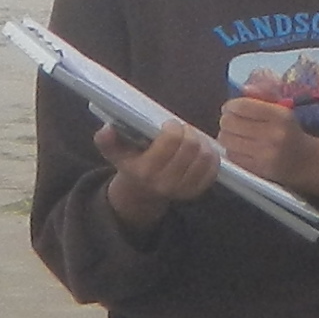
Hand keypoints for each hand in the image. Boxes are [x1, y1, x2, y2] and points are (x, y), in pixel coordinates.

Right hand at [98, 117, 220, 231]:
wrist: (140, 193)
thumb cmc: (130, 164)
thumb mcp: (114, 152)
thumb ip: (106, 140)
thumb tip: (107, 129)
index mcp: (145, 170)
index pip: (171, 140)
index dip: (174, 127)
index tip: (168, 124)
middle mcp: (165, 182)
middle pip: (191, 146)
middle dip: (188, 132)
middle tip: (182, 129)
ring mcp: (182, 189)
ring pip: (205, 157)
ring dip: (202, 142)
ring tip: (192, 138)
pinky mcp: (196, 192)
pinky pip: (212, 170)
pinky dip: (211, 156)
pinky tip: (200, 150)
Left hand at [212, 91, 318, 202]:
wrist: (306, 162)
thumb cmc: (290, 132)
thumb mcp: (282, 110)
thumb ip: (262, 96)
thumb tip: (244, 89)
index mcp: (280, 116)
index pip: (241, 106)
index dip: (230, 106)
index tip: (231, 108)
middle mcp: (273, 135)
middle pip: (229, 123)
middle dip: (227, 120)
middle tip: (232, 122)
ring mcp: (265, 155)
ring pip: (226, 140)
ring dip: (227, 135)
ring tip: (236, 135)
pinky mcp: (258, 170)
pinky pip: (231, 156)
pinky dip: (232, 150)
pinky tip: (241, 148)